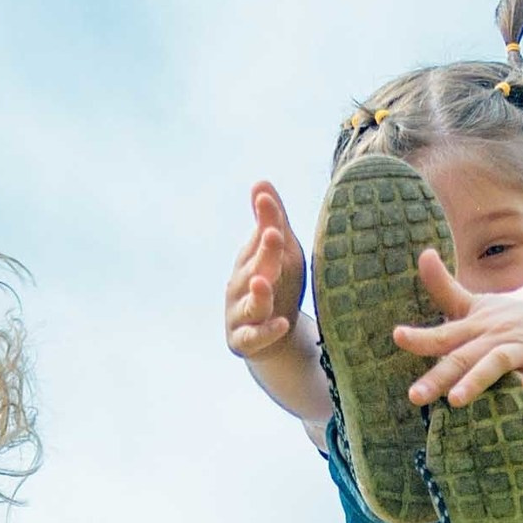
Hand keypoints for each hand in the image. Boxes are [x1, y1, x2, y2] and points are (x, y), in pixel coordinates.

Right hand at [223, 181, 307, 359]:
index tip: (265, 197)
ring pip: (250, 304)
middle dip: (263, 252)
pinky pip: (253, 337)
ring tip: (263, 282)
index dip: (264, 219)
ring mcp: (240, 314)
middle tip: (273, 234)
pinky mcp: (243, 341)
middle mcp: (240, 286)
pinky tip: (283, 323)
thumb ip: (273, 222)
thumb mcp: (282, 255)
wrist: (272, 339)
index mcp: (249, 261)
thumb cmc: (277, 288)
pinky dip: (266, 332)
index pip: (259, 238)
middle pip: (253, 268)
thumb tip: (260, 182)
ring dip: (257, 294)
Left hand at [393, 251, 522, 405]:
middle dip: (439, 376)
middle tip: (415, 396)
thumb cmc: (510, 313)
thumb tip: (423, 253)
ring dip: (477, 379)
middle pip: (464, 356)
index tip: (398, 335)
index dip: (421, 337)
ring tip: (455, 399)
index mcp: (476, 326)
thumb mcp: (476, 302)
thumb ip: (444, 288)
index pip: (444, 334)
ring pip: (497, 363)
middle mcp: (496, 336)